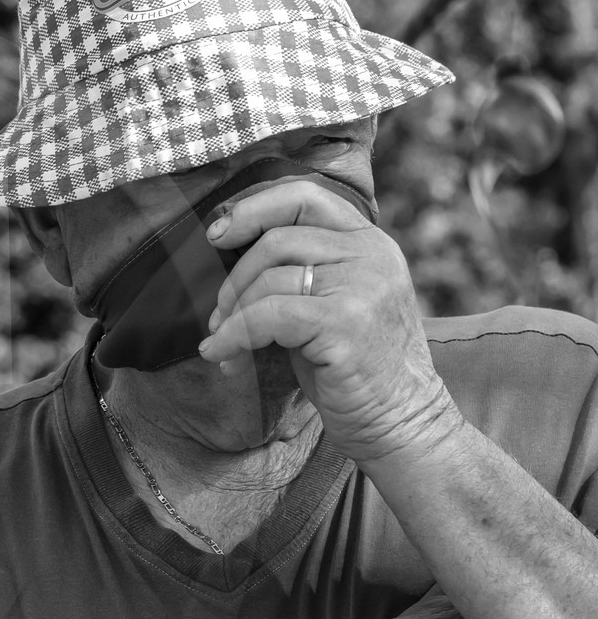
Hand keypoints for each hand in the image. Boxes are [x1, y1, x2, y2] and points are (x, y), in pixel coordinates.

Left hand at [199, 180, 462, 465]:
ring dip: (231, 314)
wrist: (401, 422)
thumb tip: (225, 251)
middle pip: (276, 240)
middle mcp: (372, 255)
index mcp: (370, 242)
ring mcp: (363, 286)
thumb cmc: (353, 369)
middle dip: (234, 280)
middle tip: (220, 316)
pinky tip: (221, 356)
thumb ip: (300, 270)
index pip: (304, 196)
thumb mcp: (334, 303)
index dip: (252, 209)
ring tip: (224, 342)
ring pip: (268, 278)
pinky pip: (266, 316)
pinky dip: (233, 336)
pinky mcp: (345, 323)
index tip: (217, 235)